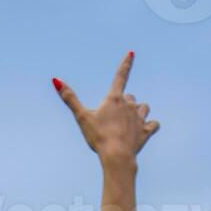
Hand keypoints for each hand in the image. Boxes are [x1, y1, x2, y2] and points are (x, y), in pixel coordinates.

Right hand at [53, 51, 159, 167]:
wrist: (117, 156)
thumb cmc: (98, 137)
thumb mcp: (82, 117)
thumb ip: (70, 98)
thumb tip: (56, 80)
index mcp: (114, 99)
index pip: (120, 76)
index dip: (126, 64)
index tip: (131, 54)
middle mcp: (129, 105)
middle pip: (130, 97)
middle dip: (125, 103)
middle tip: (115, 117)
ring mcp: (139, 118)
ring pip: (144, 107)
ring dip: (139, 111)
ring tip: (130, 122)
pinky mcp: (146, 132)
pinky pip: (154, 124)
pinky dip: (151, 126)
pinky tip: (145, 130)